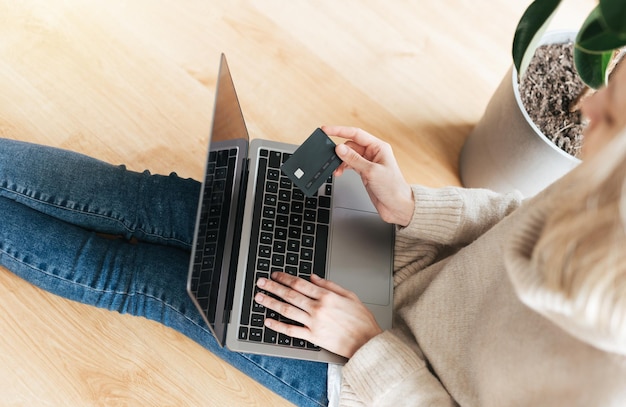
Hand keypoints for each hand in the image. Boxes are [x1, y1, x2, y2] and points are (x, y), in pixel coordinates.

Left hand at [255, 272, 381, 358]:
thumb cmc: (361, 320)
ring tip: (260, 297)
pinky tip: (268, 321)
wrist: (367, 342)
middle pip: (290, 294)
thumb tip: (313, 277)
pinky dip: (278, 326)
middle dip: (273, 287)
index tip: (275, 275)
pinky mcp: (312, 337)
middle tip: (261, 282)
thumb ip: (329, 285)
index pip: (300, 283)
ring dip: (271, 303)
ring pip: (287, 310)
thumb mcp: (349, 295)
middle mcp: (318, 308)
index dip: (285, 278)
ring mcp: (313, 323)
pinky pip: (291, 330)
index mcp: (326, 296)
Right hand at [323, 125, 413, 226]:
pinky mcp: (364, 172)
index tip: (327, 130)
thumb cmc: (393, 188)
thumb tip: (339, 148)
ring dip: (340, 161)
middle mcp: (373, 153)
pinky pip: (350, 165)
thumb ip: (354, 159)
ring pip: (349, 156)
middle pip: (351, 145)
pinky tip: (339, 172)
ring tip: (336, 169)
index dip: (340, 130)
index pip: (356, 134)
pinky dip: (343, 167)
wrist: (397, 206)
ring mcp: (368, 163)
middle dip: (339, 151)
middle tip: (330, 156)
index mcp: (378, 147)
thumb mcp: (371, 171)